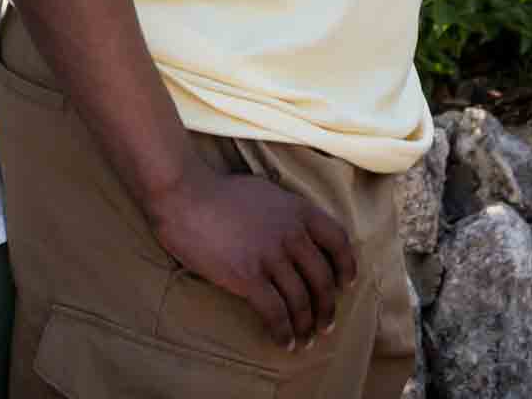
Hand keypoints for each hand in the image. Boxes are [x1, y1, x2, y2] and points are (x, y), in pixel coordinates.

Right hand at [147, 159, 356, 350]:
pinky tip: (284, 341)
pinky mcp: (249, 277)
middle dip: (327, 307)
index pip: (338, 239)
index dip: (346, 266)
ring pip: (301, 300)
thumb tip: (296, 230)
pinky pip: (276, 313)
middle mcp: (290, 233)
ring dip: (307, 325)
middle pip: (322, 278)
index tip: (345, 284)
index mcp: (297, 209)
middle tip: (326, 324)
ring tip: (306, 339)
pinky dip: (284, 332)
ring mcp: (270, 256)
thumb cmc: (219, 193)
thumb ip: (285, 212)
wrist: (185, 196)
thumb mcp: (264, 191)